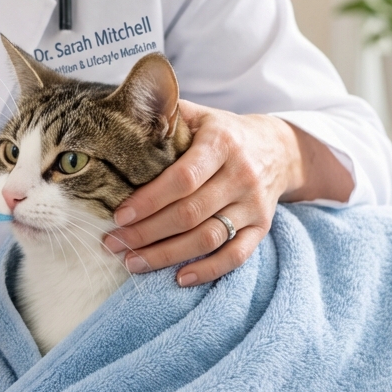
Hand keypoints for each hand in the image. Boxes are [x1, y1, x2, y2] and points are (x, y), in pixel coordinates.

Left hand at [104, 100, 352, 286]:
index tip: (119, 215)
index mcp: (220, 143)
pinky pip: (237, 256)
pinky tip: (179, 278)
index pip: (182, 178)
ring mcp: (253, 204)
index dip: (149, 200)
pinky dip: (208, 270)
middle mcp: (240, 174)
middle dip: (147, 233)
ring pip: (209, 237)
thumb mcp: (198, 114)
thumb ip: (165, 114)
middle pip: (190, 213)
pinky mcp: (262, 227)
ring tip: (132, 262)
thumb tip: (120, 116)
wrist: (278, 148)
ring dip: (167, 255)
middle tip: (113, 244)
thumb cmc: (222, 131)